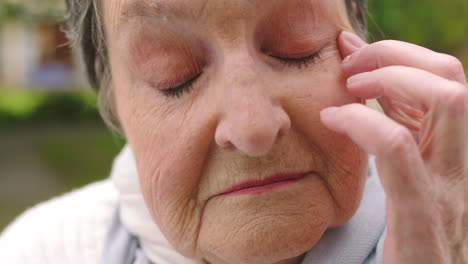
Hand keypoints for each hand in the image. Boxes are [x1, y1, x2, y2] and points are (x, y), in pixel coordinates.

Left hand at [320, 31, 466, 262]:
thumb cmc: (404, 236)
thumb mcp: (402, 175)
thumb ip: (388, 133)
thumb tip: (361, 87)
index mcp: (448, 151)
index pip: (443, 80)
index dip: (397, 54)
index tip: (352, 54)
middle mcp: (458, 163)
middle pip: (451, 78)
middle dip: (395, 56)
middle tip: (349, 66)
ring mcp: (448, 188)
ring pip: (446, 102)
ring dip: (390, 78)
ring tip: (349, 85)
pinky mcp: (424, 215)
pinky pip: (399, 149)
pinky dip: (364, 122)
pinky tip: (333, 120)